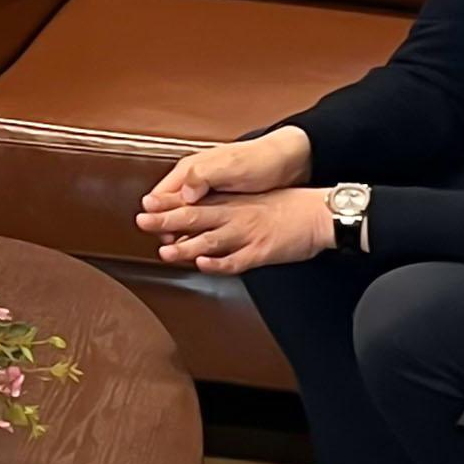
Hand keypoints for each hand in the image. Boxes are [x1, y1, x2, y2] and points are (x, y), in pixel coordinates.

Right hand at [138, 128, 312, 234]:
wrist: (288, 161)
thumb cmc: (259, 160)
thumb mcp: (230, 165)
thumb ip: (202, 177)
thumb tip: (183, 195)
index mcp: (194, 170)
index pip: (164, 193)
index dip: (158, 212)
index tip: (154, 228)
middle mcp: (198, 182)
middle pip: (172, 206)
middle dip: (165, 224)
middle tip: (164, 244)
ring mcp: (211, 194)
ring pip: (186, 216)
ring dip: (181, 232)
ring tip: (176, 250)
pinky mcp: (225, 204)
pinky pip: (204, 221)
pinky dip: (200, 233)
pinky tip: (201, 246)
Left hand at [141, 187, 334, 275]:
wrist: (320, 213)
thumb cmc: (290, 206)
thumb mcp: (254, 200)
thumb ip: (229, 206)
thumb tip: (206, 213)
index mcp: (234, 202)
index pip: (196, 200)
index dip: (170, 203)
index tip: (147, 204)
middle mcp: (237, 215)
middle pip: (196, 216)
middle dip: (166, 220)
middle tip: (143, 221)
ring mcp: (248, 233)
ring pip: (211, 240)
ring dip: (186, 247)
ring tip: (165, 252)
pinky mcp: (261, 251)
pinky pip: (237, 259)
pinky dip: (219, 263)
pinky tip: (204, 264)